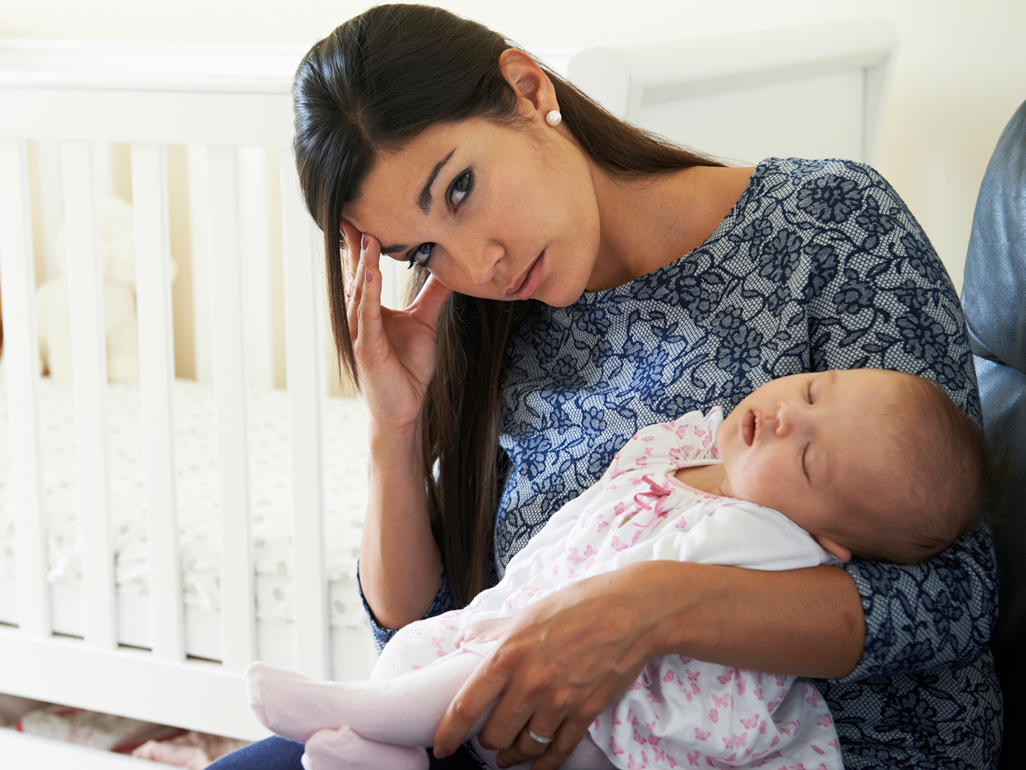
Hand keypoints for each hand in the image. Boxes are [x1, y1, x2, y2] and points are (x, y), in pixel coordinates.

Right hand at [341, 220, 451, 430]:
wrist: (404, 407)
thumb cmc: (407, 367)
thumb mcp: (425, 322)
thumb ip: (433, 295)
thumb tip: (449, 270)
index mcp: (371, 308)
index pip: (365, 268)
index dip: (363, 242)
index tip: (361, 212)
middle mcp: (360, 316)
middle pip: (356, 274)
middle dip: (355, 244)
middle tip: (353, 211)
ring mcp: (360, 332)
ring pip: (359, 292)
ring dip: (364, 265)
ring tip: (369, 237)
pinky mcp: (366, 349)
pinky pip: (366, 317)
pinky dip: (367, 295)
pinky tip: (369, 275)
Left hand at [433, 571, 656, 769]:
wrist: (632, 611)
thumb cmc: (579, 605)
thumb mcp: (528, 612)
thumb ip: (493, 630)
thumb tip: (465, 639)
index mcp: (508, 654)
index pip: (466, 704)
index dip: (448, 732)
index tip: (441, 744)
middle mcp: (530, 682)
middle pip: (494, 735)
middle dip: (487, 742)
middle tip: (488, 739)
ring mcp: (559, 701)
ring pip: (524, 748)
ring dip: (514, 755)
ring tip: (509, 755)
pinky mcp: (585, 712)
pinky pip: (559, 750)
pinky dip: (545, 764)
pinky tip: (538, 765)